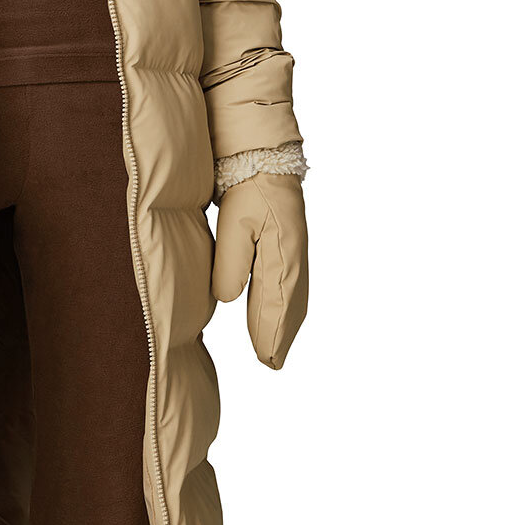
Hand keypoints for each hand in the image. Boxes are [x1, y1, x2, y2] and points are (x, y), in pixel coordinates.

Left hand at [211, 171, 308, 370]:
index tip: (265, 357)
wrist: (265, 160)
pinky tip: (281, 317)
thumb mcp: (234, 224)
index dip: (270, 333)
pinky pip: (293, 286)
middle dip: (280, 336)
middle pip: (289, 307)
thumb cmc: (247, 190)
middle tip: (272, 364)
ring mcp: (295, 254)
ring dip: (285, 325)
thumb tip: (230, 300)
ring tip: (276, 349)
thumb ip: (231, 263)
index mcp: (283, 256)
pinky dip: (288, 307)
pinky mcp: (290, 248)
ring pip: (293, 299)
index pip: (276, 305)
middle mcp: (294, 259)